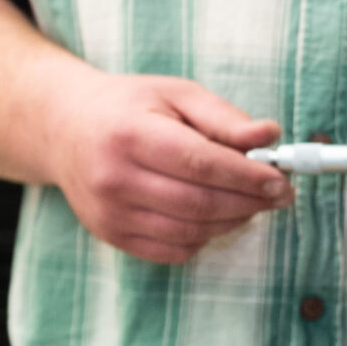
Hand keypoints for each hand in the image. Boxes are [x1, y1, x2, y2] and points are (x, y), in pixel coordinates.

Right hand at [44, 74, 287, 263]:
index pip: (200, 164)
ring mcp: (109, 213)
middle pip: (198, 203)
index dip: (247, 176)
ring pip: (190, 231)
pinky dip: (206, 236)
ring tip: (253, 202)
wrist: (65, 130)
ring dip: (233, 221)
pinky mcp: (111, 235)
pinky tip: (217, 215)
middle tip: (281, 194)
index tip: (281, 180)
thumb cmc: (130, 107)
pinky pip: (173, 250)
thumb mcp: (176, 95)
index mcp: (130, 135)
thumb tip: (270, 135)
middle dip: (250, 202)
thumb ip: (224, 118)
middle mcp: (114, 178)